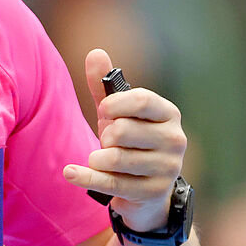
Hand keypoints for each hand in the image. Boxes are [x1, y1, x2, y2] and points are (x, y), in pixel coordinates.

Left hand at [61, 48, 187, 232]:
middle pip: (123, 130)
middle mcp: (174, 139)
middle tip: (107, 141)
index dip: (115, 104)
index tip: (102, 110)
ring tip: (100, 158)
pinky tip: (71, 172)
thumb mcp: (118, 114)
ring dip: (97, 157)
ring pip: (115, 158)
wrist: (146, 191)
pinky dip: (86, 177)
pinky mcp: (153, 193)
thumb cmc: (131, 143)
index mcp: (169, 114)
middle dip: (105, 135)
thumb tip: (95, 52)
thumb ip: (105, 86)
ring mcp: (167, 168)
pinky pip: (111, 183)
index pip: (142, 100)